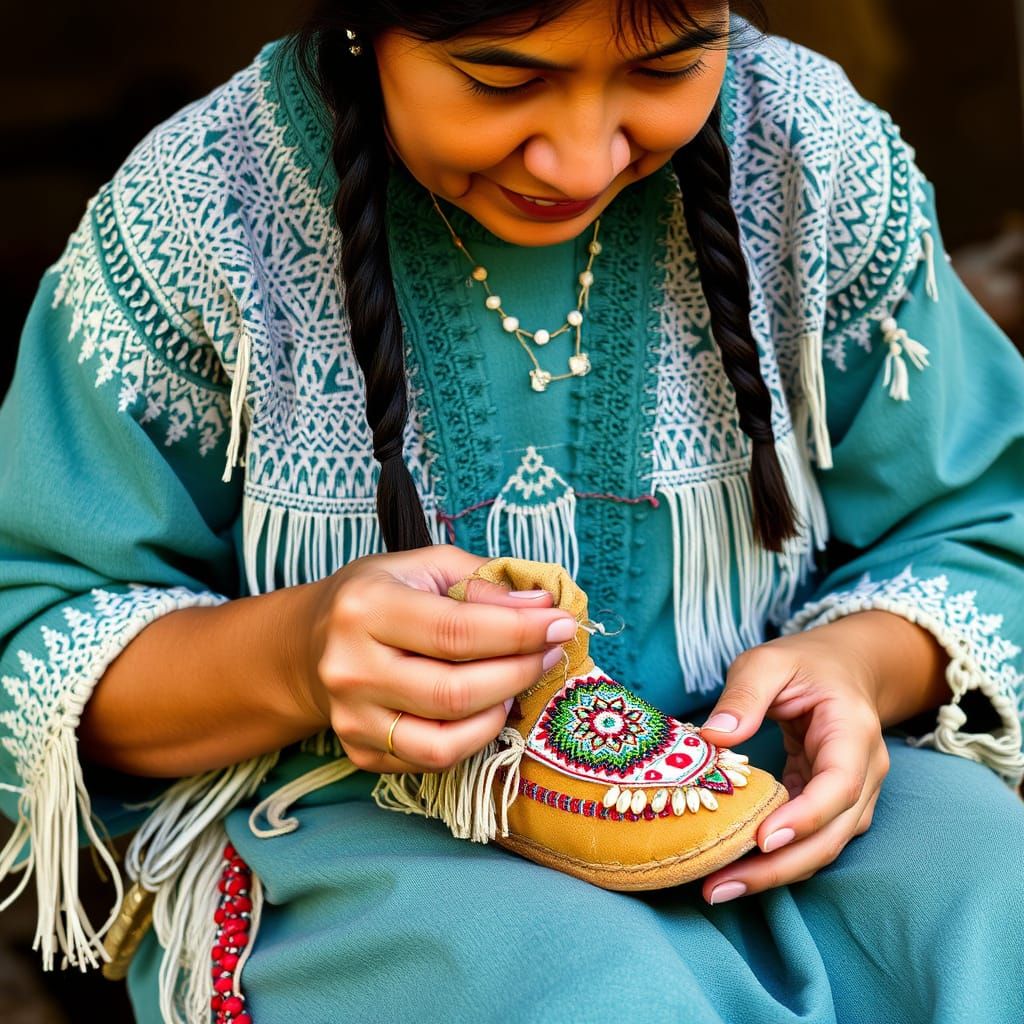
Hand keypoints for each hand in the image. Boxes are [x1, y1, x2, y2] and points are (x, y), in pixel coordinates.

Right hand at [301, 545, 575, 773]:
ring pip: (445, 741)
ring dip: (498, 713)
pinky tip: (485, 707)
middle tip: (549, 654)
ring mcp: (351, 719)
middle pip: (455, 692)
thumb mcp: (427, 566)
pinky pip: (432, 762)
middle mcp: (350, 668)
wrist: (312, 644)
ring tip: (516, 683)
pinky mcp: (360, 754)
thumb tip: (542, 606)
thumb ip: (483, 583)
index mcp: (366, 608)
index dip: (520, 632)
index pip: (458, 631)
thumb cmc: (381, 595)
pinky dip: (473, 738)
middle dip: (519, 673)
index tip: (560, 624)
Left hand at [696, 621, 890, 904]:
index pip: (839, 785)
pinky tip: (734, 869)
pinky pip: (808, 840)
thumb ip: (744, 694)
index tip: (762, 838)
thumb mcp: (768, 661)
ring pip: (822, 847)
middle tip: (721, 885)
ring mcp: (853, 794)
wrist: (845, 668)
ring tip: (719, 888)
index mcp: (853, 731)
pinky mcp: (830, 806)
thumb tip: (713, 736)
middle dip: (779, 866)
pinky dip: (774, 858)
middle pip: (832, 833)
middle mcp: (864, 772)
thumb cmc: (805, 663)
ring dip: (775, 873)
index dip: (804, 817)